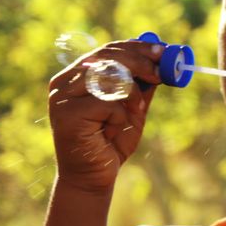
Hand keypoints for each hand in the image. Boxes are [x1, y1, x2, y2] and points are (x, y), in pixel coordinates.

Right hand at [48, 41, 163, 193]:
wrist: (93, 177)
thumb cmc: (111, 142)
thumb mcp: (133, 108)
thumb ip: (141, 85)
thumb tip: (162, 61)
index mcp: (77, 75)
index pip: (107, 50)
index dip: (137, 48)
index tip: (163, 50)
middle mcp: (64, 82)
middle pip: (107, 57)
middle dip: (140, 62)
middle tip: (161, 72)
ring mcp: (62, 97)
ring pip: (107, 77)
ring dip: (131, 94)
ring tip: (135, 111)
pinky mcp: (66, 114)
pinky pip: (106, 103)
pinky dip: (119, 116)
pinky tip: (111, 132)